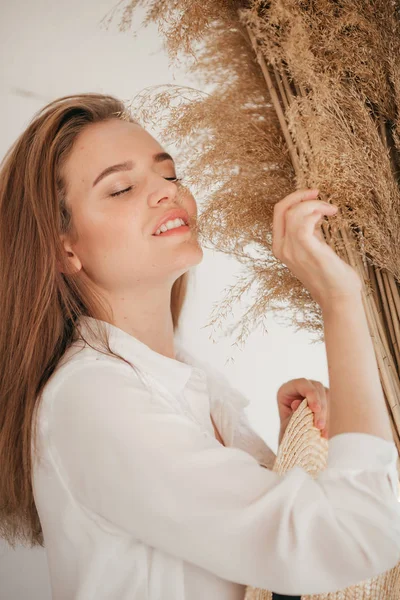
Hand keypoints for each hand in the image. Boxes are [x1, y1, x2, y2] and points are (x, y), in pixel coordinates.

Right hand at [272, 188, 361, 310]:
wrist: (338, 298)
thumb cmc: (330, 274)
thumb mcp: (314, 248)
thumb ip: (308, 233)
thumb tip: (313, 213)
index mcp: (281, 247)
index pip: (278, 213)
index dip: (294, 198)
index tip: (313, 194)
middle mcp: (282, 249)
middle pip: (281, 209)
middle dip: (300, 196)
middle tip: (319, 193)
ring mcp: (292, 251)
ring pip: (293, 213)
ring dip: (313, 204)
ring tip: (331, 209)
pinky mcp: (308, 251)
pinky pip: (302, 223)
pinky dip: (315, 212)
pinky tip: (329, 215)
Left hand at [277, 378, 329, 442]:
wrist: (294, 441)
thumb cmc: (288, 432)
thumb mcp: (286, 425)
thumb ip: (291, 415)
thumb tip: (297, 403)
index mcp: (288, 388)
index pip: (302, 383)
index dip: (311, 394)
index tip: (315, 409)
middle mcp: (303, 387)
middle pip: (318, 389)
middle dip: (321, 408)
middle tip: (319, 426)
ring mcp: (316, 393)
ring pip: (328, 396)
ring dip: (327, 414)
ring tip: (323, 432)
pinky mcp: (326, 401)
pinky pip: (333, 406)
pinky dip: (331, 419)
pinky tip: (327, 432)